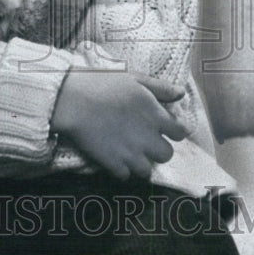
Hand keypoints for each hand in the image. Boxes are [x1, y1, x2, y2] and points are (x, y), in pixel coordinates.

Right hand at [51, 68, 187, 179]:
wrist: (72, 100)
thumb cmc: (102, 84)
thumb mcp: (135, 78)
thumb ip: (161, 88)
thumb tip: (181, 93)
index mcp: (155, 116)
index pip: (180, 133)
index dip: (175, 131)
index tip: (167, 128)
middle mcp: (147, 138)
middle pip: (166, 155)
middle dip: (159, 149)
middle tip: (146, 140)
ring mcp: (130, 154)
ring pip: (147, 170)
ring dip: (141, 162)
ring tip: (129, 151)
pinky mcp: (112, 164)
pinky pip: (125, 176)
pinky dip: (121, 169)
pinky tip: (114, 157)